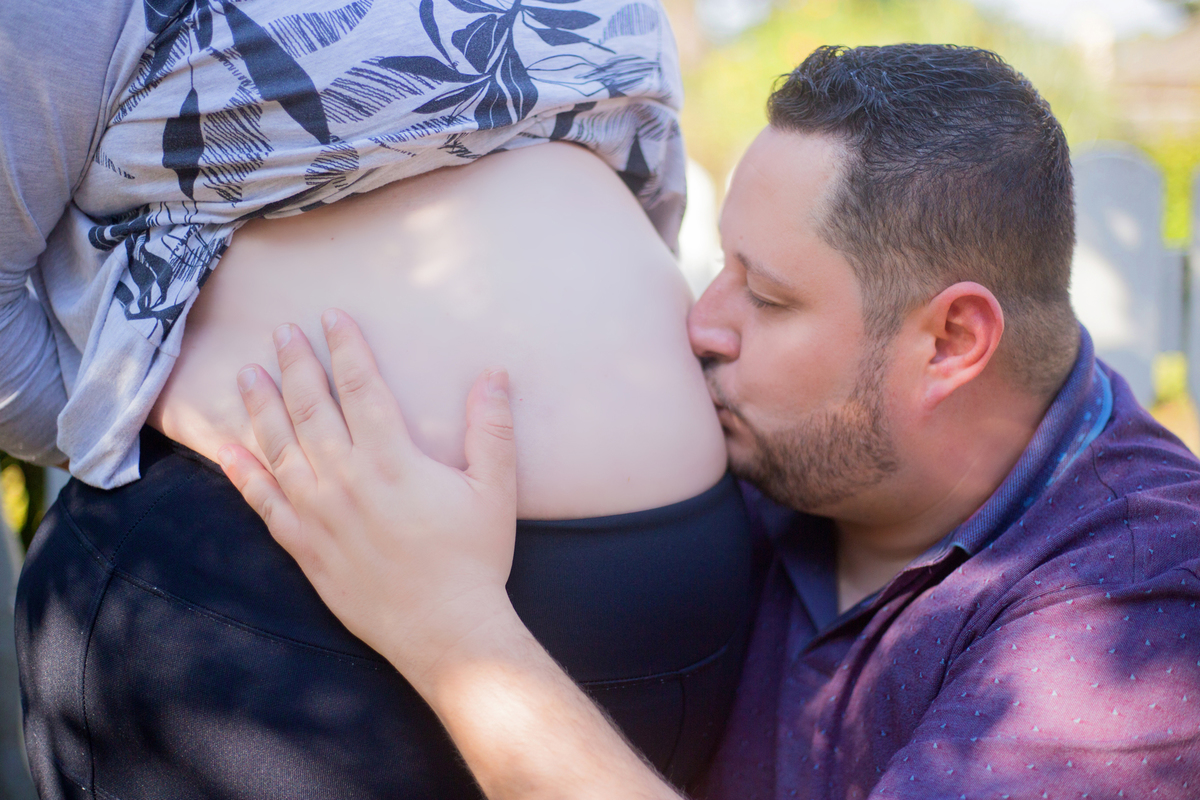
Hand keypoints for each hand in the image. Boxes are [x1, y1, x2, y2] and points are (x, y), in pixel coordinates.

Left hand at [216, 308, 520, 683]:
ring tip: (247, 373)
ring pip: (279, 446)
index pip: (360, 385)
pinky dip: (242, 474)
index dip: (345, 346)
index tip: (331, 316)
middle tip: (281, 332)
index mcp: (392, 459)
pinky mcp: (303, 547)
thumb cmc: (474, 559)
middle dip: (295, 363)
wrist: (444, 629)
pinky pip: (262, 503)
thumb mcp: (496, 490)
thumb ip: (492, 429)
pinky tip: (227, 449)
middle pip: (311, 406)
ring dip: (261, 406)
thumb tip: (494, 373)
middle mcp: (345, 479)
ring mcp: (317, 514)